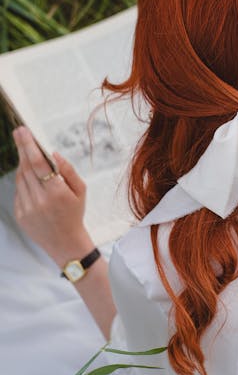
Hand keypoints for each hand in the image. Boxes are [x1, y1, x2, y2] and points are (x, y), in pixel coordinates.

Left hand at [13, 126, 94, 267]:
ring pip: (20, 178)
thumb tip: (53, 153)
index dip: (29, 146)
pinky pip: (18, 191)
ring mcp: (28, 209)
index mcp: (57, 193)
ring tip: (27, 155)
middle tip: (19, 132)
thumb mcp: (81, 190)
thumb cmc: (75, 213)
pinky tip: (31, 179)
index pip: (39, 164)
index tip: (24, 131)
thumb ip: (68, 170)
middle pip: (26, 168)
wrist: (65, 243)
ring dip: (22, 164)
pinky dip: (23, 181)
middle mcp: (40, 201)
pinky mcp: (20, 215)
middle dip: (22, 148)